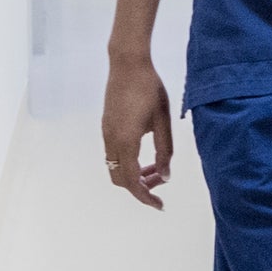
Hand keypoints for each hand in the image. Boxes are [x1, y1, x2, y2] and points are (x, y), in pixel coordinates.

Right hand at [103, 54, 175, 205]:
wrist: (127, 64)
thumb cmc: (150, 89)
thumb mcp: (163, 121)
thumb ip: (164, 151)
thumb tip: (165, 176)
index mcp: (126, 141)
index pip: (132, 181)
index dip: (145, 197)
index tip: (159, 206)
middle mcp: (111, 140)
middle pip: (120, 179)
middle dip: (140, 187)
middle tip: (161, 184)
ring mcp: (106, 133)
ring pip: (115, 167)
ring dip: (134, 174)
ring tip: (156, 170)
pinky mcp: (106, 126)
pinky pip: (113, 155)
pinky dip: (128, 163)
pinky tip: (145, 155)